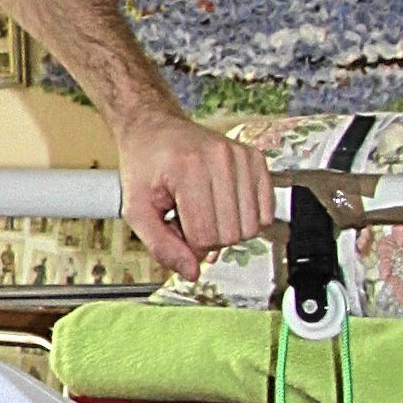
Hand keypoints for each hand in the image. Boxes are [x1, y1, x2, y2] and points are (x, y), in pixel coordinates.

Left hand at [113, 110, 271, 277]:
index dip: (187, 244)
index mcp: (188, 168)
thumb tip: (191, 273)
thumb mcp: (136, 209)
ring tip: (204, 209)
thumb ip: (160, 246)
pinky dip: (245, 219)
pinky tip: (222, 205)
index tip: (175, 227)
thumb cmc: (144, 166)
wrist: (154, 129)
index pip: (205, 236)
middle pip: (230, 235)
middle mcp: (220, 158)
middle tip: (187, 217)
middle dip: (207, 238)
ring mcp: (242, 156)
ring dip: (226, 229)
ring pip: (251, 228)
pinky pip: (265, 213)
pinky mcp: (256, 159)